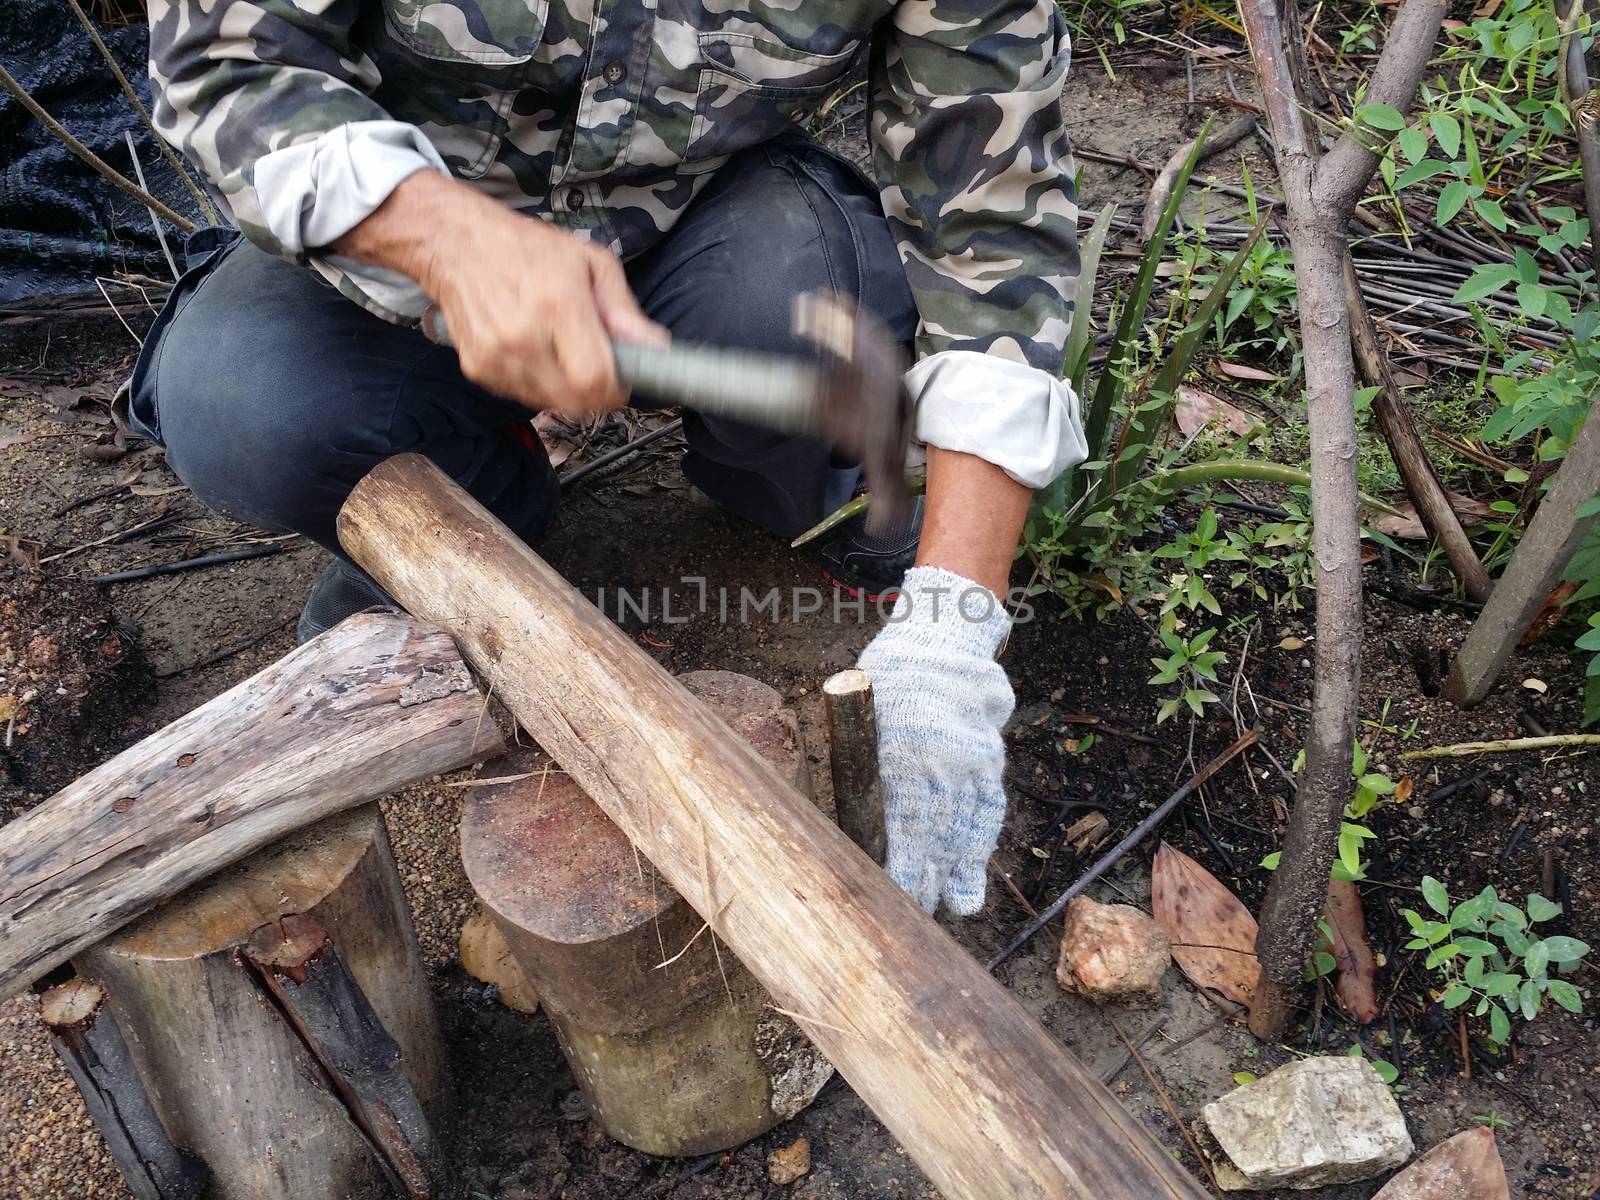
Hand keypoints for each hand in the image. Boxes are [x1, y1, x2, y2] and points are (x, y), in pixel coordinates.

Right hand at [336, 171, 667, 418]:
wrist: (455, 243)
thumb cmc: (528, 249)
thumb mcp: (590, 263)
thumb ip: (624, 310)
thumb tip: (655, 348)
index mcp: (558, 305)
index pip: (594, 380)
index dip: (616, 389)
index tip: (623, 379)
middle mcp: (523, 336)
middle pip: (574, 403)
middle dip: (596, 395)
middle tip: (599, 371)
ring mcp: (496, 357)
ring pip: (549, 404)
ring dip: (566, 390)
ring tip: (562, 352)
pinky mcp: (477, 369)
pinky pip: (523, 396)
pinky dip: (538, 384)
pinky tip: (535, 352)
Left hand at [856, 566, 1013, 914]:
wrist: (944, 634)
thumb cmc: (891, 675)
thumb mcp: (865, 708)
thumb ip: (865, 756)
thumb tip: (853, 810)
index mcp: (905, 748)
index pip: (906, 820)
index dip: (904, 862)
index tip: (895, 895)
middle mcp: (944, 758)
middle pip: (937, 831)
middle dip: (928, 876)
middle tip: (917, 914)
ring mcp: (973, 759)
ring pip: (968, 824)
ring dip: (961, 867)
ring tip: (958, 905)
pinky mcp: (990, 757)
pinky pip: (988, 805)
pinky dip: (981, 840)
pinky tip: (974, 869)